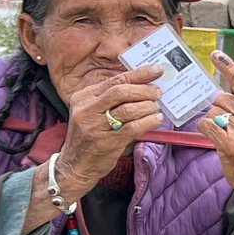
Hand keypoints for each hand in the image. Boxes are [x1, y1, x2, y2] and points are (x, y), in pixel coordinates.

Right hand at [54, 65, 164, 203]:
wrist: (75, 165)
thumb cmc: (90, 136)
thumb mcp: (92, 112)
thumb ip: (111, 99)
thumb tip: (143, 85)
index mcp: (83, 97)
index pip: (115, 80)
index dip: (138, 74)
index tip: (156, 69)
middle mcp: (87, 109)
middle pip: (121, 91)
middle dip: (144, 90)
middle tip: (158, 92)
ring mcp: (95, 126)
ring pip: (129, 109)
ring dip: (148, 106)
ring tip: (157, 108)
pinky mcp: (106, 142)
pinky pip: (133, 127)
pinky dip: (149, 121)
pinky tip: (156, 120)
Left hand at [199, 51, 233, 202]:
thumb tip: (229, 85)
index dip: (228, 66)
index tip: (215, 55)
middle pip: (223, 98)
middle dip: (220, 107)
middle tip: (229, 122)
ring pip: (213, 111)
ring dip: (214, 120)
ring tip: (226, 133)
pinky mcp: (230, 144)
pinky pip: (206, 124)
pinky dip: (206, 128)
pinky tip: (216, 136)